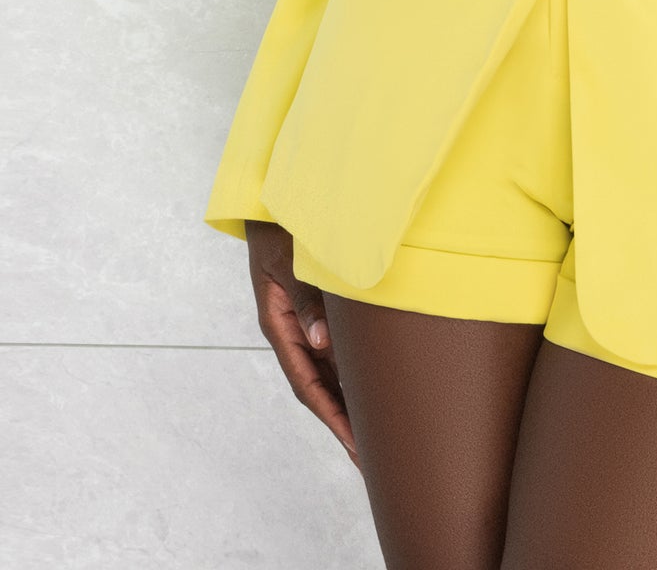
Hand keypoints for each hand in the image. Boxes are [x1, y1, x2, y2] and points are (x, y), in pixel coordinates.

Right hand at [244, 219, 358, 466]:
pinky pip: (340, 347)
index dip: (332, 417)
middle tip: (375, 458)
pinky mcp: (321, 308)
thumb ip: (304, 298)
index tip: (355, 446)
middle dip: (346, 422)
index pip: (307, 384)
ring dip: (353, 400)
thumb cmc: (281, 226)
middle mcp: (294, 330)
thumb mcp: (287, 260)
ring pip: (332, 371)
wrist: (275, 197)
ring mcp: (307, 321)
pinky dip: (356, 371)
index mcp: (279, 325)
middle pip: (321, 387)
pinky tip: (377, 386)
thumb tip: (321, 341)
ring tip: (381, 433)